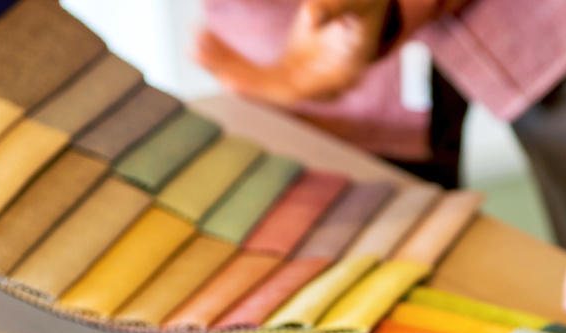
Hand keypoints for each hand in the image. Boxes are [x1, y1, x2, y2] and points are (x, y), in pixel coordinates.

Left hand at [196, 0, 389, 105]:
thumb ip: (337, 7)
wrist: (370, 11)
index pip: (298, 90)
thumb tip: (311, 18)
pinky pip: (255, 71)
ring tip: (195, 44)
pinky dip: (229, 58)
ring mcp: (303, 79)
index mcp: (341, 73)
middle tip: (201, 53)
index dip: (264, 88)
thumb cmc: (367, 5)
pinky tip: (205, 42)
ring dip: (224, 64)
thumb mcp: (359, 1)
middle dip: (233, 74)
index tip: (231, 81)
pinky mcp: (289, 70)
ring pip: (258, 82)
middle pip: (271, 90)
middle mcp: (319, 85)